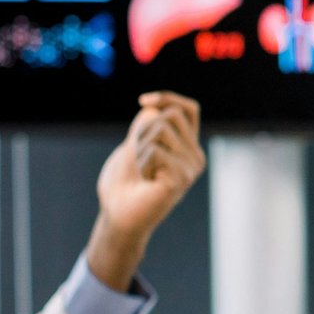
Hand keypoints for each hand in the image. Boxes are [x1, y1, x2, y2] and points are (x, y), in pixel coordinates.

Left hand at [87, 93, 205, 291]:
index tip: (143, 101)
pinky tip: (145, 180)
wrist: (118, 214)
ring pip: (161, 129)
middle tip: (136, 154)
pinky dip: (141, 162)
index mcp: (187, 146)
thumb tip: (155, 107)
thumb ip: (146, 124)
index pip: (188, 110)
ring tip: (142, 170)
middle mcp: (195, 156)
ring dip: (139, 147)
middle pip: (170, 115)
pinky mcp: (181, 178)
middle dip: (143, 128)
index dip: (168, 98)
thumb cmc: (125, 183)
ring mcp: (191, 168)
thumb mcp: (134, 145)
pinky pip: (155, 150)